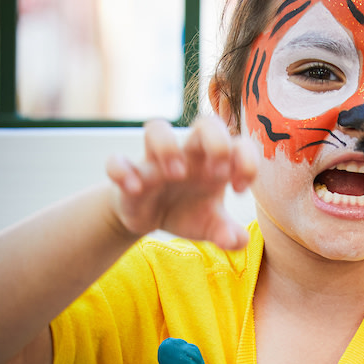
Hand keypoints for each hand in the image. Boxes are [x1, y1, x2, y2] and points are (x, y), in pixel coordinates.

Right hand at [106, 116, 257, 246]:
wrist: (150, 219)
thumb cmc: (187, 212)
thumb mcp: (211, 226)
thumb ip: (228, 233)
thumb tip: (237, 241)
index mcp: (213, 161)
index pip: (239, 143)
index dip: (247, 160)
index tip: (239, 189)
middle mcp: (187, 154)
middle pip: (206, 122)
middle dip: (217, 142)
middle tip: (217, 175)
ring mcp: (156, 160)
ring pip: (156, 127)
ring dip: (168, 148)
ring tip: (176, 175)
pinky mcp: (129, 172)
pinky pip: (117, 160)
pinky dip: (122, 171)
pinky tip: (135, 190)